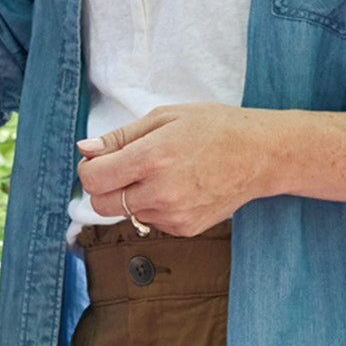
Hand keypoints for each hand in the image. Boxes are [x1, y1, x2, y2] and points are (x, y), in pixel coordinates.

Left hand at [75, 103, 282, 236]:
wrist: (261, 155)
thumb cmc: (214, 127)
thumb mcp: (164, 117)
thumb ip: (120, 137)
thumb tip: (85, 149)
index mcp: (152, 158)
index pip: (94, 179)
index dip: (89, 168)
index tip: (99, 159)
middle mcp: (161, 192)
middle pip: (102, 204)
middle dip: (103, 186)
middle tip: (121, 168)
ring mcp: (174, 215)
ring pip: (127, 213)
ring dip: (131, 195)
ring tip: (160, 172)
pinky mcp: (186, 229)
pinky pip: (151, 220)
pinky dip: (153, 206)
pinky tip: (176, 186)